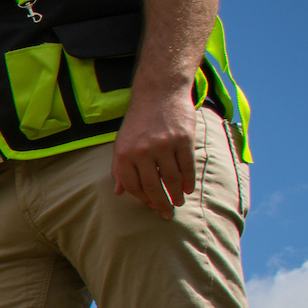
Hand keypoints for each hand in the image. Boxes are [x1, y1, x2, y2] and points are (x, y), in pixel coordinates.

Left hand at [110, 89, 196, 219]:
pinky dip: (189, 181)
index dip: (143, 200)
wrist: (159, 93)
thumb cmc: (138, 121)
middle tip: (167, 214)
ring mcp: (164, 145)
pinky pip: (187, 167)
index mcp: (124, 154)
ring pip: (171, 179)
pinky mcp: (183, 139)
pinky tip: (188, 189)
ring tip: (179, 202)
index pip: (133, 186)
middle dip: (161, 204)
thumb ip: (119, 168)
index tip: (151, 207)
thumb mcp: (121, 142)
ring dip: (176, 195)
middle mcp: (142, 151)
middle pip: (153, 186)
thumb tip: (119, 192)